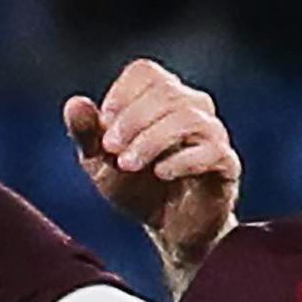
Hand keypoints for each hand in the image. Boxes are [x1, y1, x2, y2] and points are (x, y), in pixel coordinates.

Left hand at [66, 60, 237, 271]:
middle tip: (110, 150)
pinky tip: (160, 173)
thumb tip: (75, 104)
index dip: (121, 94)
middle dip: (132, 121)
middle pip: (166, 92)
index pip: (145, 72)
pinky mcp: (226, 164)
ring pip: (188, 118)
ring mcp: (213, 134)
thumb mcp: (101, 162)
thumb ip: (87, 133)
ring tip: (128, 164)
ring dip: (151, 140)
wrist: (168, 229)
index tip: (104, 124)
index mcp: (162, 96)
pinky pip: (212, 150)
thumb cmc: (137, 187)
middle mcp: (193, 107)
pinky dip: (181, 160)